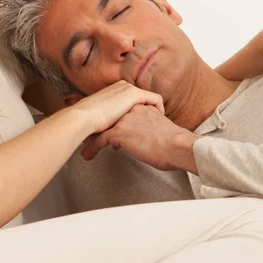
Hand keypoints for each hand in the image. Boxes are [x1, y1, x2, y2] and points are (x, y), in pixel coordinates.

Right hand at [70, 80, 163, 134]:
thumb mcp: (101, 117)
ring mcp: (128, 89)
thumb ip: (109, 119)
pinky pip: (155, 99)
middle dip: (143, 116)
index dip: (135, 115)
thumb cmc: (88, 123)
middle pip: (140, 100)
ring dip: (152, 113)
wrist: (85, 118)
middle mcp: (122, 86)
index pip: (130, 100)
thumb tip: (110, 131)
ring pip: (148, 100)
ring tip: (154, 126)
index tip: (136, 127)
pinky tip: (159, 119)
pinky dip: (159, 108)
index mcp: (113, 90)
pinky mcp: (134, 94)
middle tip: (145, 130)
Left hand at [80, 104, 199, 171]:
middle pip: (108, 118)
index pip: (120, 112)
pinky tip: (89, 155)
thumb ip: (150, 124)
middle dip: (98, 129)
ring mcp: (123, 120)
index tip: (106, 130)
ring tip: (86, 149)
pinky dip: (92, 148)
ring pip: (100, 128)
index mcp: (141, 106)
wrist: (176, 146)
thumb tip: (146, 135)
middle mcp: (130, 110)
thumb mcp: (161, 125)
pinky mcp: (119, 132)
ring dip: (91, 139)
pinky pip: (99, 140)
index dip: (111, 122)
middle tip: (91, 138)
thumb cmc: (174, 142)